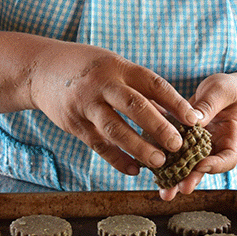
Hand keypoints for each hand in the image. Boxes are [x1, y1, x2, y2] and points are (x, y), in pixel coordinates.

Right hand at [26, 41, 200, 175]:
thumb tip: (175, 113)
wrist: (42, 69)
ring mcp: (86, 105)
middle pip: (135, 107)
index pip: (153, 84)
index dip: (175, 103)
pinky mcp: (73, 124)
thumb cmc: (89, 68)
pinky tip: (133, 170)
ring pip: (115, 129)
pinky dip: (117, 159)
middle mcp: (103, 85)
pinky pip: (98, 145)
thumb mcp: (114, 65)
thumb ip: (139, 86)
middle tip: (178, 145)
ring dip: (139, 148)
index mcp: (119, 67)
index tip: (194, 120)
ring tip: (159, 162)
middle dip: (159, 127)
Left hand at [158, 72, 236, 200]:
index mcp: (231, 138)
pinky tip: (147, 164)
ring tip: (164, 191)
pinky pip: (170, 150)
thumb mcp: (221, 92)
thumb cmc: (229, 91)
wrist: (224, 92)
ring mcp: (197, 147)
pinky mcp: (181, 140)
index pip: (228, 158)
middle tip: (181, 188)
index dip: (216, 165)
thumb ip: (209, 105)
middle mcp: (214, 148)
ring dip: (174, 178)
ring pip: (185, 165)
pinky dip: (160, 157)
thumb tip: (193, 119)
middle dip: (192, 179)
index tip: (202, 164)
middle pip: (204, 168)